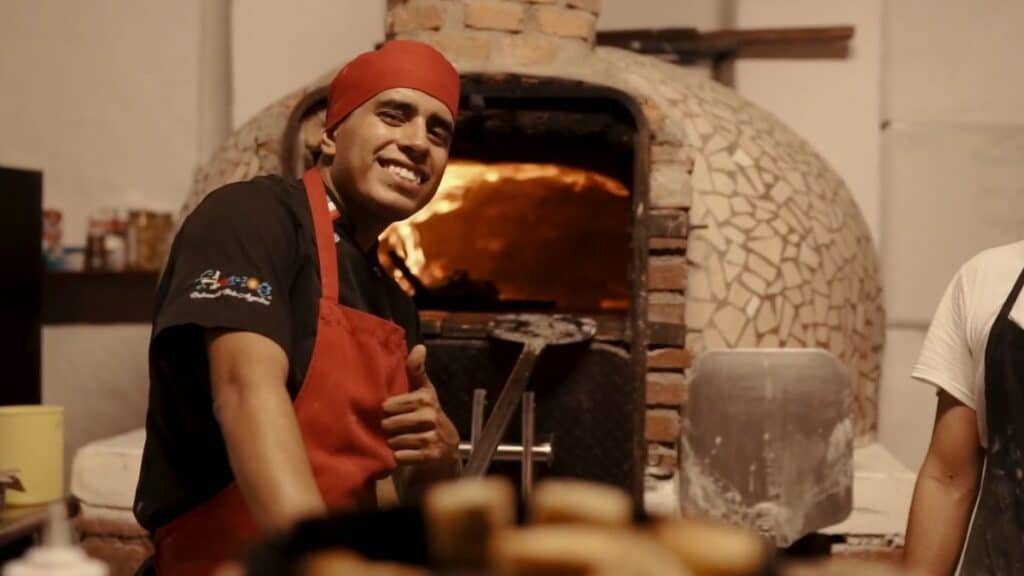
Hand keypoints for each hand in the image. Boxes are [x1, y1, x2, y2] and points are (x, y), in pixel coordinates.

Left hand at [382, 345, 459, 465]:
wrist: (447, 444)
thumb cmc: (427, 412)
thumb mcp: (423, 390)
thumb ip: (416, 370)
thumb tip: (419, 346)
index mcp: (425, 398)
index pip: (390, 405)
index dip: (388, 410)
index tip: (391, 411)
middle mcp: (430, 417)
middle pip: (390, 424)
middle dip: (389, 428)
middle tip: (393, 428)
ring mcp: (431, 437)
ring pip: (395, 441)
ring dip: (393, 443)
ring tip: (398, 439)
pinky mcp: (430, 456)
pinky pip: (402, 457)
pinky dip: (399, 457)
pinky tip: (404, 452)